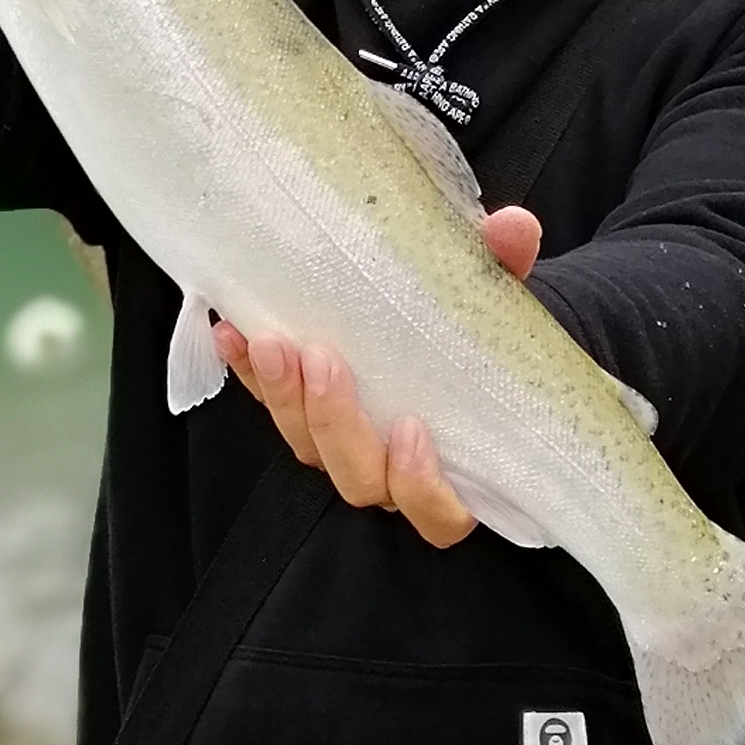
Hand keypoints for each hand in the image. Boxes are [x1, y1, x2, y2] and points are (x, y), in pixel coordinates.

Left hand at [215, 205, 541, 546]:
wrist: (442, 317)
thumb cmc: (478, 332)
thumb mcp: (498, 296)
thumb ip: (504, 266)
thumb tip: (513, 228)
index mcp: (455, 468)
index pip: (440, 515)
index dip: (423, 487)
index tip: (412, 428)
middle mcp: (393, 472)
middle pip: (360, 480)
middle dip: (335, 423)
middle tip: (322, 358)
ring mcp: (343, 446)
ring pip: (308, 449)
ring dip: (284, 399)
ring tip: (270, 340)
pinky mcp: (302, 413)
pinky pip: (271, 406)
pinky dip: (250, 373)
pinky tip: (231, 330)